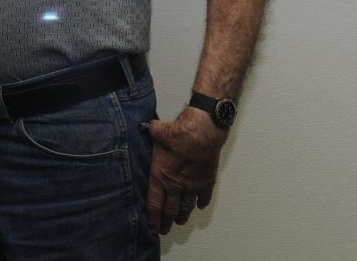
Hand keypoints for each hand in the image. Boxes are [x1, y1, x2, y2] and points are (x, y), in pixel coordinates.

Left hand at [146, 109, 226, 233]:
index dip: (152, 218)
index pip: (154, 204)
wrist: (202, 132)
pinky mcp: (207, 182)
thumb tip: (149, 126)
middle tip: (164, 230)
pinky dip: (201, 204)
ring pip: (186, 207)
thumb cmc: (178, 132)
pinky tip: (199, 206)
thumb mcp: (158, 132)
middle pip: (169, 210)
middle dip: (166, 222)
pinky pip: (204, 198)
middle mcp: (175, 185)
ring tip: (179, 222)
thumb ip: (152, 133)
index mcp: (160, 176)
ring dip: (182, 216)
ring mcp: (192, 186)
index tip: (152, 226)